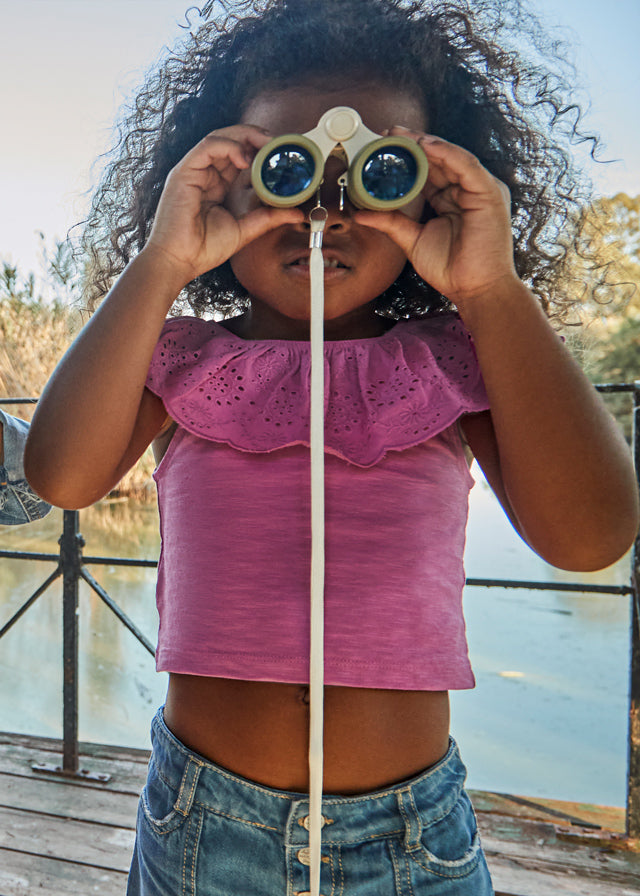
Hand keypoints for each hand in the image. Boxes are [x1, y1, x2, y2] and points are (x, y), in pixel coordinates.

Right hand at [144, 125, 303, 283]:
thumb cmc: (203, 249)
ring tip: (266, 145)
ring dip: (245, 136)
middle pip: (230, 141)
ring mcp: (193, 171)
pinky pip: (207, 147)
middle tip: (278, 142)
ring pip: (219, 138)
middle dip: (255, 137)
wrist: (179, 262)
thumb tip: (297, 214)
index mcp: (217, 185)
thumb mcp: (244, 230)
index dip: (260, 150)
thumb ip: (268, 218)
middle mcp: (205, 174)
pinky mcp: (183, 172)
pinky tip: (245, 158)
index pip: (239, 157)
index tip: (282, 153)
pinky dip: (228, 147)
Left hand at [354, 130, 518, 306]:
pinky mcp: (489, 192)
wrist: (475, 289)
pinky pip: (466, 165)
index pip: (428, 172)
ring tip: (401, 135)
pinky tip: (425, 145)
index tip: (382, 150)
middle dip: (413, 145)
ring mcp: (479, 189)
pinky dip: (446, 153)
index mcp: (451, 199)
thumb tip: (361, 213)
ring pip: (451, 157)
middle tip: (387, 134)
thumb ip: (391, 223)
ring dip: (425, 143)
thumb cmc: (452, 269)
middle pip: (438, 160)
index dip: (406, 159)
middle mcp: (466, 190)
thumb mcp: (414, 240)